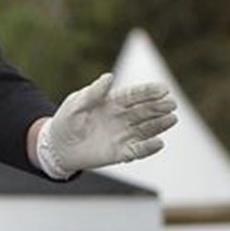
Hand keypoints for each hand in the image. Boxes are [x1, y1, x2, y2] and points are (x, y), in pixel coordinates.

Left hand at [36, 74, 176, 178]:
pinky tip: (159, 143)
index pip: (134, 96)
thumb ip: (92, 92)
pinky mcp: (119, 153)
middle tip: (172, 104)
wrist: (57, 147)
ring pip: (145, 129)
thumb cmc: (65, 122)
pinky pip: (137, 151)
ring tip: (172, 119)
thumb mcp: (75, 104)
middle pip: (144, 111)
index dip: (149, 92)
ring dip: (159, 125)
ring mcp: (122, 136)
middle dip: (158, 107)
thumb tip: (109, 76)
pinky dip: (148, 148)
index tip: (163, 89)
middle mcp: (121, 118)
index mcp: (112, 103)